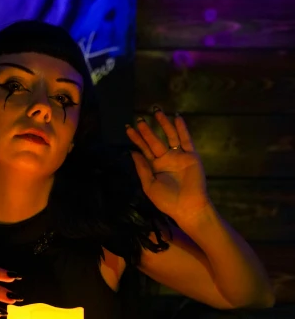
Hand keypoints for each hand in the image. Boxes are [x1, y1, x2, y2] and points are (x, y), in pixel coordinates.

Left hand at [125, 109, 211, 224]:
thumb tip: (132, 152)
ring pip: (170, 136)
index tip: (128, 128)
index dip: (136, 139)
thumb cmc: (167, 200)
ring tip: (156, 111)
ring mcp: (179, 156)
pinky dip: (182, 129)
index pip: (144, 149)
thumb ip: (142, 168)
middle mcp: (166, 159)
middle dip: (147, 130)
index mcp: (155, 167)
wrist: (188, 207)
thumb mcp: (149, 185)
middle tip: (139, 119)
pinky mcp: (191, 156)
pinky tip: (177, 118)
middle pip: (154, 141)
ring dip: (163, 124)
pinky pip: (186, 140)